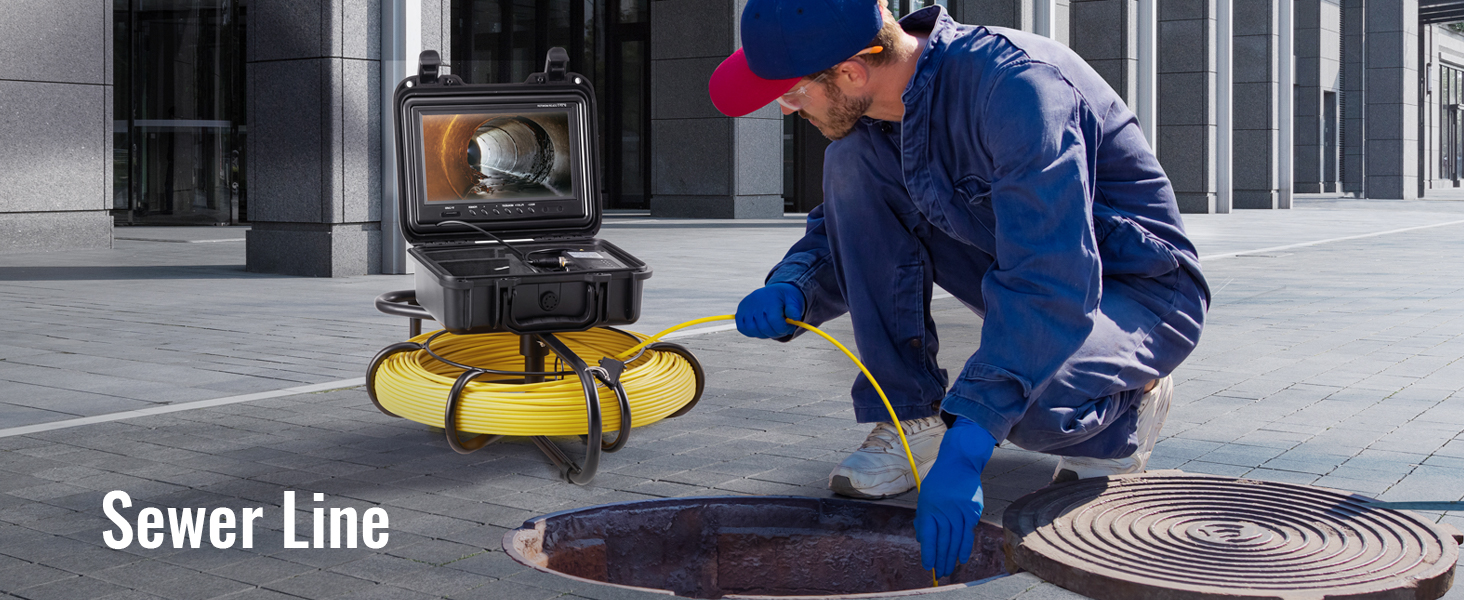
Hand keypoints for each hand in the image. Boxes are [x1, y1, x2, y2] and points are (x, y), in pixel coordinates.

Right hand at [735, 283, 804, 338]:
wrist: (775, 292)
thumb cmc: (786, 299)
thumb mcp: (795, 301)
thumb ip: (795, 310)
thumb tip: (795, 318)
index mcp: (770, 298)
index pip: (774, 321)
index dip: (784, 329)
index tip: (790, 327)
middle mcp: (755, 302)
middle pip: (764, 328)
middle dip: (775, 332)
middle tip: (781, 328)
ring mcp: (746, 307)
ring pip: (752, 330)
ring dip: (763, 333)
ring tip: (771, 327)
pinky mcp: (740, 312)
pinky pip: (742, 328)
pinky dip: (752, 332)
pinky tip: (761, 328)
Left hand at [916, 416, 996, 578]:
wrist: (959, 462)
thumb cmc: (939, 482)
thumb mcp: (925, 497)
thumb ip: (924, 519)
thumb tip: (923, 541)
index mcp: (929, 507)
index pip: (928, 536)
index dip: (928, 552)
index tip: (928, 566)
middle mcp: (945, 510)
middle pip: (943, 541)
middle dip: (941, 560)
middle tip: (940, 574)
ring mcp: (960, 510)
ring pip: (956, 540)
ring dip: (952, 557)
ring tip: (949, 570)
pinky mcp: (973, 510)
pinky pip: (968, 533)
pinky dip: (965, 547)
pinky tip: (962, 558)